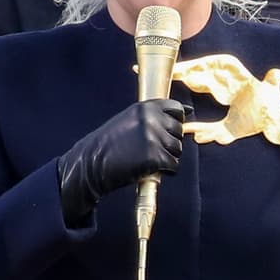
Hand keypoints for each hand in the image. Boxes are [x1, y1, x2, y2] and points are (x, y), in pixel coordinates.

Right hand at [57, 99, 184, 225]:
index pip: (176, 109)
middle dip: (169, 143)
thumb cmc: (109, 145)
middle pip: (179, 131)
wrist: (90, 165)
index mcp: (144, 108)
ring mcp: (153, 138)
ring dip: (167, 157)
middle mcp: (151, 119)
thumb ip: (153, 116)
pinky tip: (150, 170)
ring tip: (147, 160)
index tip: (167, 130)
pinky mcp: (155, 157)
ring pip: (178, 149)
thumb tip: (189, 110)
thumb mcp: (128, 121)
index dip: (175, 122)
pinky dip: (166, 171)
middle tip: (150, 151)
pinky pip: (174, 166)